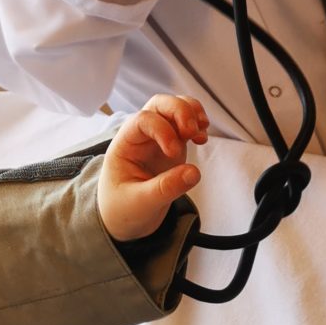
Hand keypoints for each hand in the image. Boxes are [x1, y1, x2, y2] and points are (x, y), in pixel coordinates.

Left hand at [98, 94, 207, 242]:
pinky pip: (185, 124)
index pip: (142, 120)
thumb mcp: (140, 204)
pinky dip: (197, 124)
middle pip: (159, 105)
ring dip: (191, 113)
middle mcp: (140, 136)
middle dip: (179, 110)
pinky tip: (202, 138)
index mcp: (124, 145)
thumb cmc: (123, 210)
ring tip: (201, 133)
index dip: (162, 130)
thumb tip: (194, 172)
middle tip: (193, 131)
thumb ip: (165, 189)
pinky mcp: (173, 146)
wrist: (124, 220)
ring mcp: (157, 139)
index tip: (174, 153)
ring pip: (174, 108)